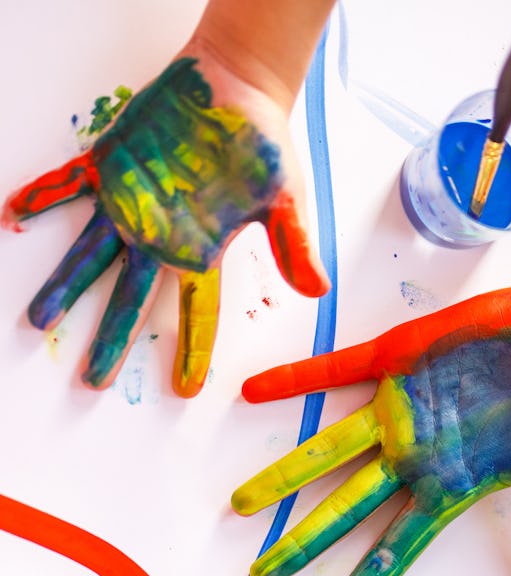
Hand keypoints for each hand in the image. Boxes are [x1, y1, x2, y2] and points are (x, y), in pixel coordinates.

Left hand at [3, 46, 328, 395]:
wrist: (237, 86)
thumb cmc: (264, 143)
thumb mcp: (286, 198)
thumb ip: (292, 246)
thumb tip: (317, 291)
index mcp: (201, 252)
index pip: (197, 313)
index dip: (193, 352)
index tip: (185, 391)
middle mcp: (160, 237)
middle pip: (129, 299)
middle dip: (110, 340)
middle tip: (91, 380)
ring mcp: (131, 204)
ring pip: (90, 256)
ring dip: (64, 288)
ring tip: (38, 320)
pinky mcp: (111, 165)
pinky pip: (69, 185)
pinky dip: (43, 196)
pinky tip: (15, 212)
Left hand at [231, 282, 510, 575]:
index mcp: (447, 490)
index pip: (393, 551)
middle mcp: (413, 456)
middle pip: (345, 511)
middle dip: (302, 544)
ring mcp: (400, 409)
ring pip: (328, 450)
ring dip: (284, 475)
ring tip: (240, 504)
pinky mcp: (399, 358)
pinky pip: (337, 371)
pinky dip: (297, 380)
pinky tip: (253, 391)